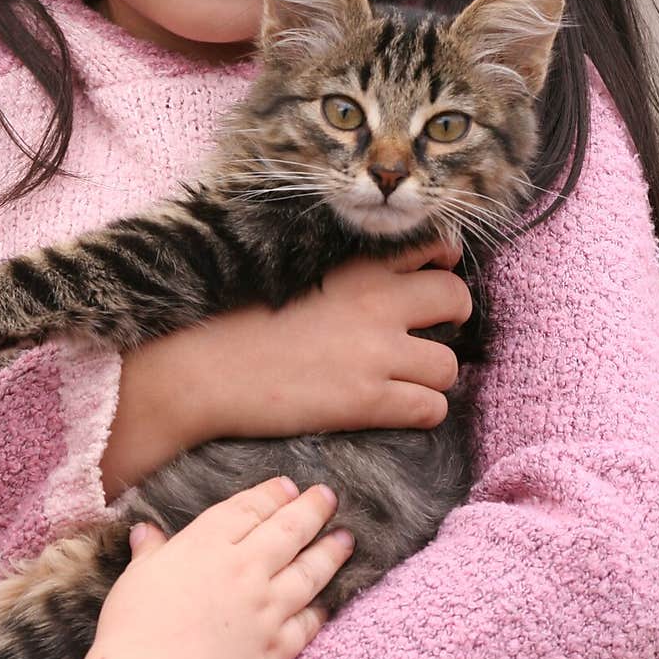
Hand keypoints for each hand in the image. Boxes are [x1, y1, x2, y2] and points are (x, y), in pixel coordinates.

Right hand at [0, 478, 350, 658]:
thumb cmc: (130, 629)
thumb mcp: (134, 580)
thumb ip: (148, 554)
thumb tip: (148, 531)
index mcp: (204, 547)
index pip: (245, 511)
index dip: (270, 495)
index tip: (289, 483)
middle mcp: (240, 570)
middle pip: (283, 531)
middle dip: (309, 511)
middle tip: (328, 495)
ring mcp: (262, 609)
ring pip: (306, 572)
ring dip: (328, 552)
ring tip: (346, 536)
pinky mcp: (271, 651)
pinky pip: (304, 627)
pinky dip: (319, 612)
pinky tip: (330, 602)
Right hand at [104, 239, 470, 491]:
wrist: (201, 365)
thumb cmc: (233, 316)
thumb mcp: (292, 270)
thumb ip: (340, 269)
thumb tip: (372, 274)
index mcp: (356, 264)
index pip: (433, 247)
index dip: (443, 264)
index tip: (433, 277)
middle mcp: (376, 301)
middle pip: (456, 299)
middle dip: (452, 317)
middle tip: (431, 330)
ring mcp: (376, 352)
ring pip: (449, 365)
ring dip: (433, 375)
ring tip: (406, 379)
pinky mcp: (368, 400)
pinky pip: (431, 410)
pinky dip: (422, 412)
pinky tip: (396, 409)